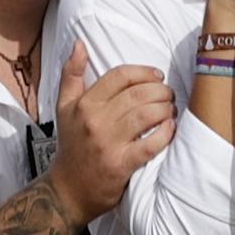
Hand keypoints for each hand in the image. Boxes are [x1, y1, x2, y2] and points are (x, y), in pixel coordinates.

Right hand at [46, 47, 174, 220]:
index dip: (144, 72)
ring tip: (170, 110)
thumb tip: (79, 43)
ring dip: (165, 109)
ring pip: (146, 115)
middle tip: (168, 94)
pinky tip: (170, 128)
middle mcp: (95, 120)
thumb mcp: (64, 107)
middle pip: (138, 93)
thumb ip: (71, 74)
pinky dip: (165, 134)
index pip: (120, 76)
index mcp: (84, 104)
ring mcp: (108, 143)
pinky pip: (151, 144)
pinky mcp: (121, 165)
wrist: (68, 190)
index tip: (157, 76)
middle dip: (161, 90)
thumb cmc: (71, 145)